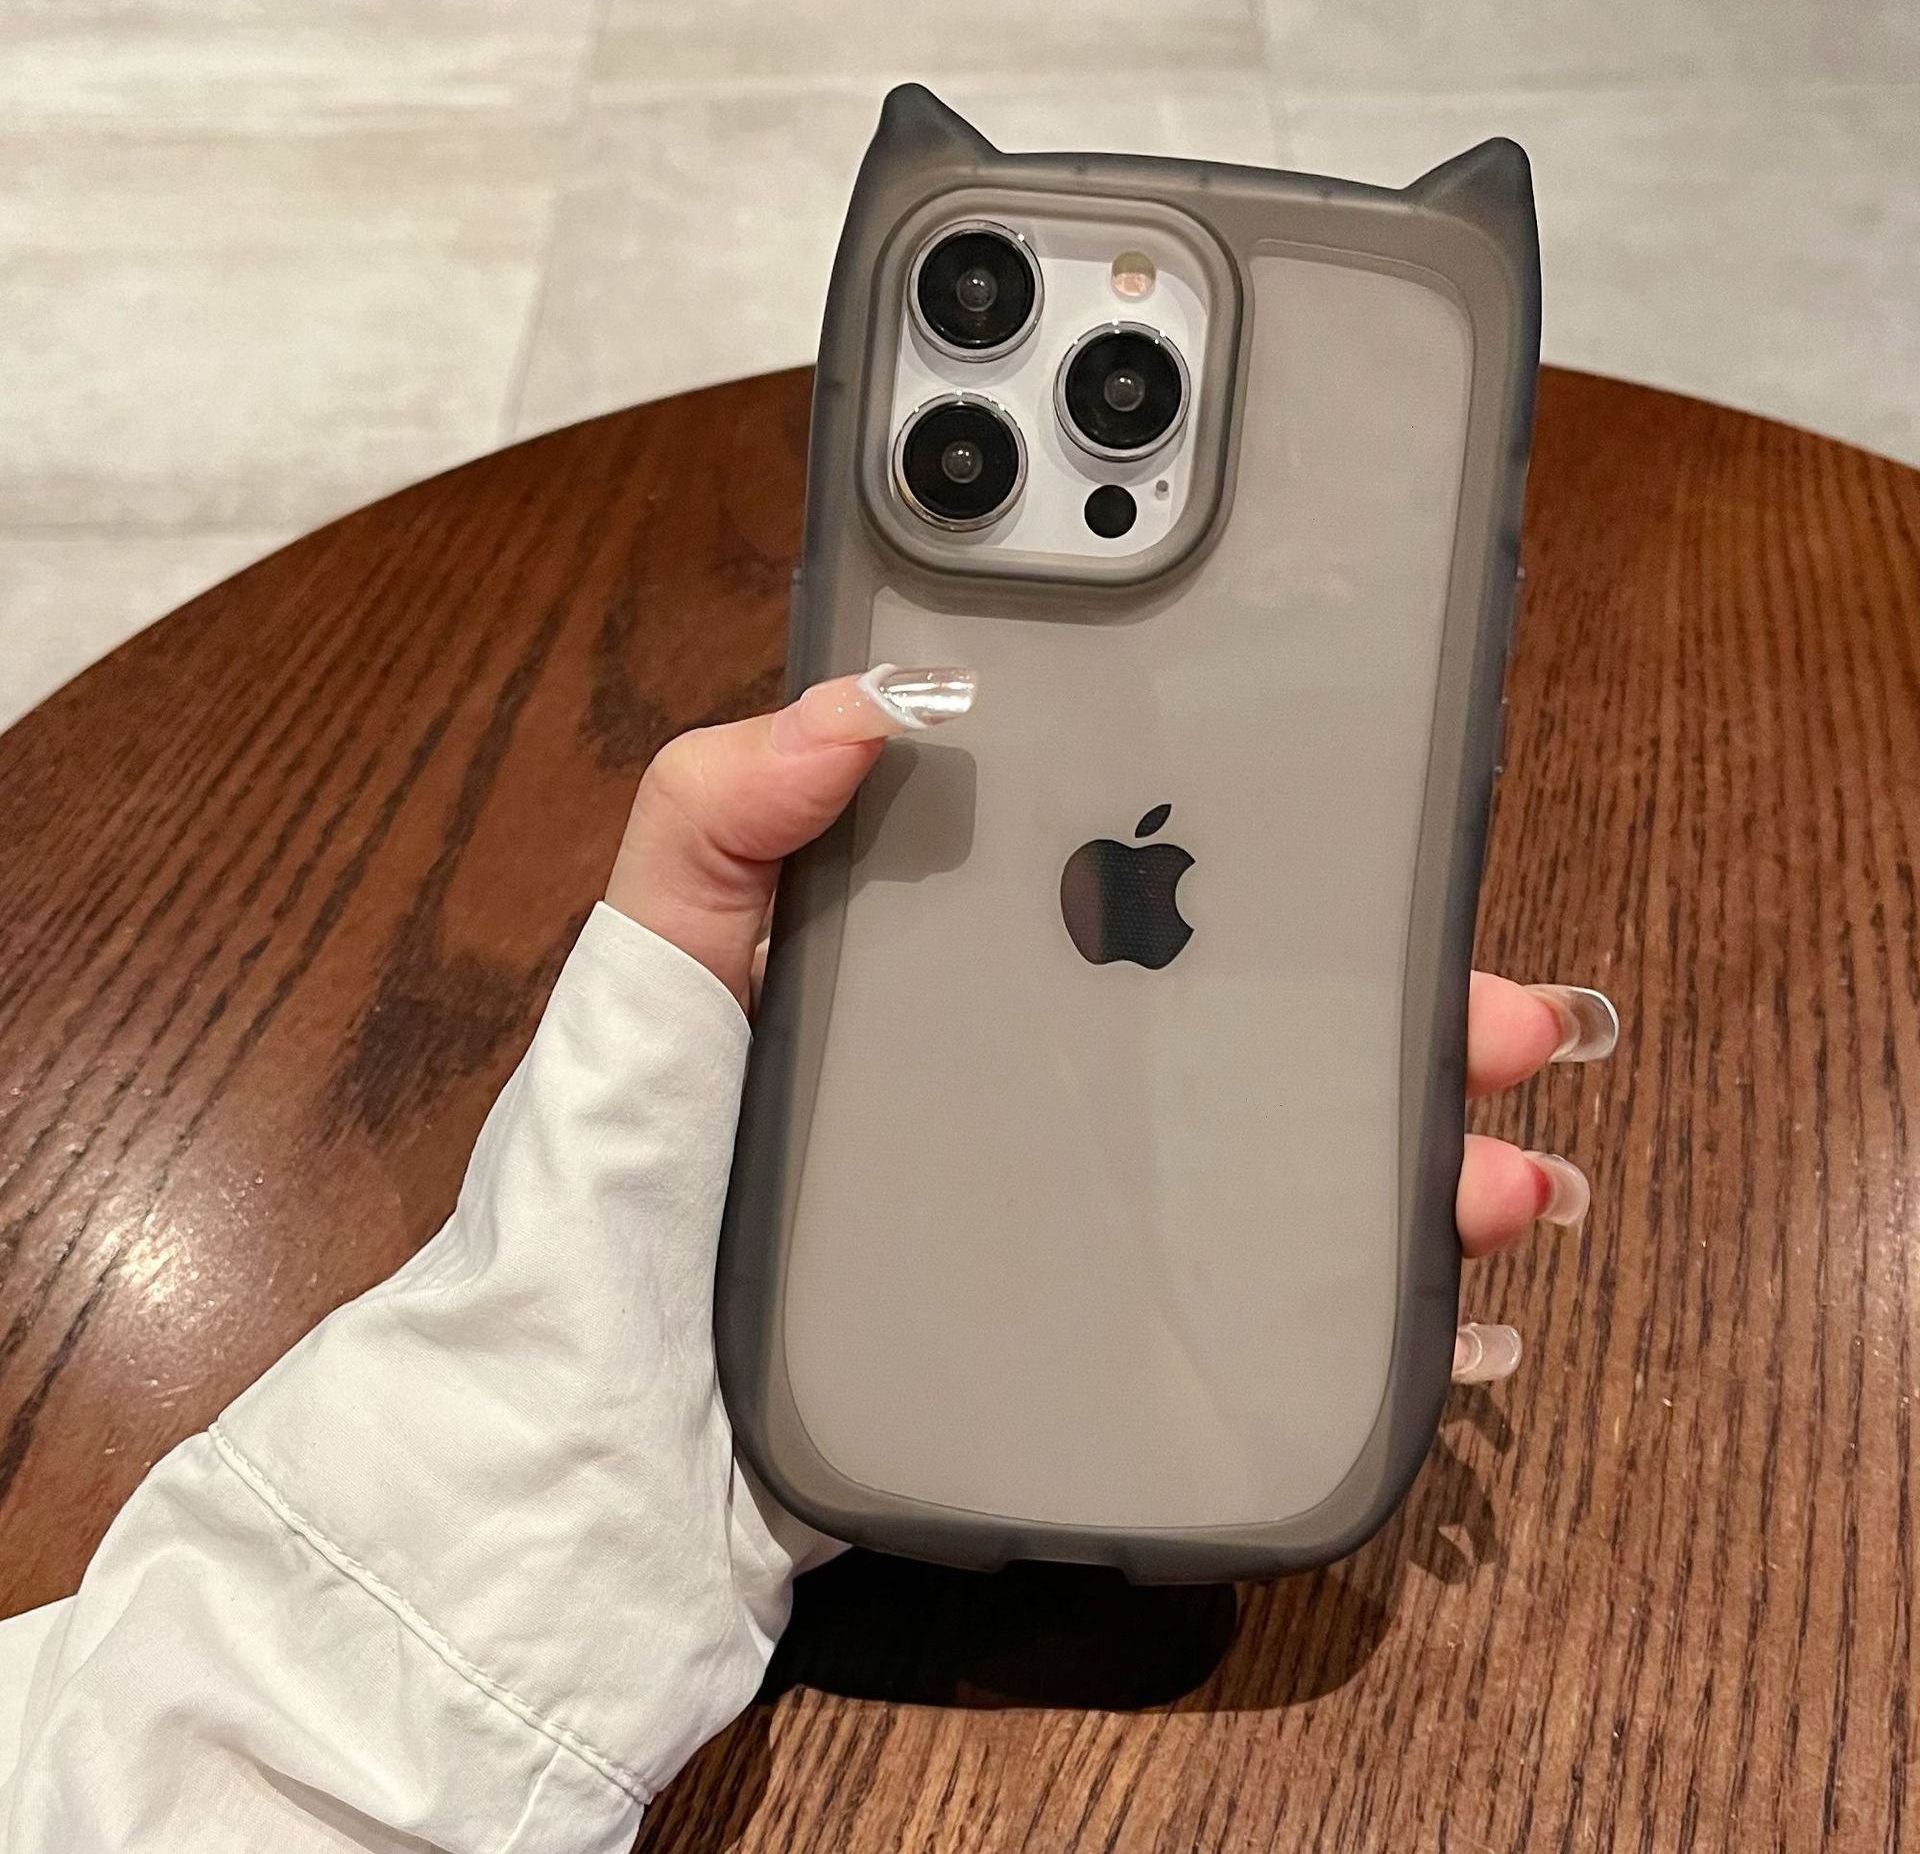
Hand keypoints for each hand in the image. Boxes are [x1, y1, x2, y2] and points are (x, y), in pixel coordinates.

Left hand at [608, 665, 1615, 1385]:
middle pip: (1250, 1018)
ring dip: (1413, 1156)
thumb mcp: (660, 960)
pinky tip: (1441, 1297)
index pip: (1145, 880)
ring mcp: (1076, 1201)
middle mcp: (1042, 1069)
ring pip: (1282, 1156)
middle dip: (1397, 1013)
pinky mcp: (1089, 1324)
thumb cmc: (627, 1174)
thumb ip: (718, 814)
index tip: (1386, 838)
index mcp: (966, 960)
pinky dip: (1361, 1291)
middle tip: (1506, 1017)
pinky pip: (1251, 1296)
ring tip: (1504, 1175)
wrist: (621, 1433)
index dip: (1272, 857)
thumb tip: (862, 699)